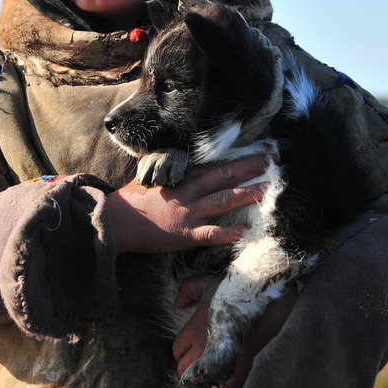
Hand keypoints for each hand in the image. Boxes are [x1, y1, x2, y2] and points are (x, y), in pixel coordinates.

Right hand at [105, 156, 268, 254]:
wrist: (119, 220)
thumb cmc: (132, 199)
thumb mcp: (151, 178)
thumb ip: (169, 171)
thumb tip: (178, 162)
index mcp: (181, 178)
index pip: (213, 165)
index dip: (235, 159)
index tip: (253, 153)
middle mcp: (189, 192)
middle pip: (223, 177)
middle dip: (248, 169)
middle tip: (269, 162)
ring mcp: (189, 212)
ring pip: (222, 201)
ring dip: (246, 194)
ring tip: (266, 190)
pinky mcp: (185, 233)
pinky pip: (210, 233)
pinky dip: (227, 233)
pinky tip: (244, 231)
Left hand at [172, 275, 298, 387]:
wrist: (264, 303)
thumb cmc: (235, 292)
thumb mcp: (206, 282)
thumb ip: (187, 289)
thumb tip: (178, 303)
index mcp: (192, 330)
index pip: (177, 350)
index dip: (180, 352)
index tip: (186, 350)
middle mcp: (202, 349)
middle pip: (184, 369)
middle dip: (185, 370)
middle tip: (191, 369)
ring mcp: (219, 362)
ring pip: (199, 382)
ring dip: (195, 385)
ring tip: (197, 385)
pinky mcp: (237, 370)